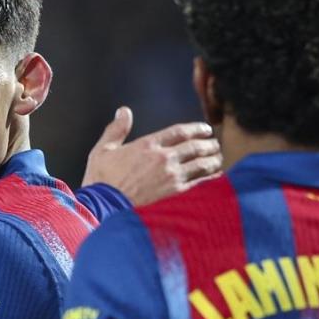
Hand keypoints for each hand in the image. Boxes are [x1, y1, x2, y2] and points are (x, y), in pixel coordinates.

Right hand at [82, 106, 220, 206]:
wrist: (104, 208)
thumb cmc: (101, 180)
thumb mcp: (103, 150)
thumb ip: (116, 129)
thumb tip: (124, 111)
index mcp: (148, 144)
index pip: (180, 131)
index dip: (196, 128)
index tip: (206, 129)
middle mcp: (164, 158)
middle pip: (195, 146)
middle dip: (208, 144)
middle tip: (214, 144)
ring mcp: (172, 177)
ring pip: (201, 164)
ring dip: (212, 160)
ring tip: (217, 158)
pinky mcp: (175, 194)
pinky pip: (200, 183)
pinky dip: (211, 179)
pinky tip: (217, 177)